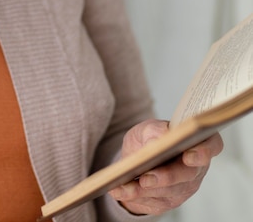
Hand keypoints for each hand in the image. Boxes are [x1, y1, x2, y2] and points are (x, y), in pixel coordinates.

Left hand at [109, 119, 223, 215]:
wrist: (138, 156)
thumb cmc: (149, 138)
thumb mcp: (148, 128)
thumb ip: (156, 129)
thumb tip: (163, 135)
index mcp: (197, 143)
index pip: (212, 146)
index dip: (204, 151)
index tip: (189, 155)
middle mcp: (196, 168)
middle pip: (187, 175)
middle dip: (166, 177)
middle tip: (146, 178)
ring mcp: (185, 187)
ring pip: (168, 192)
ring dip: (144, 191)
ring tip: (123, 186)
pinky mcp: (169, 201)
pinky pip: (154, 202)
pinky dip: (134, 196)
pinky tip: (118, 191)